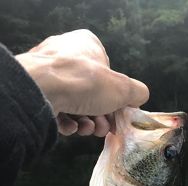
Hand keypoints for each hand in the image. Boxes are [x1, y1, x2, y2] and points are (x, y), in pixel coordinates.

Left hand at [15, 29, 148, 136]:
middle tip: (105, 128)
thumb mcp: (122, 89)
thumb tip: (139, 97)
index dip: (116, 97)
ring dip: (86, 121)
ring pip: (76, 103)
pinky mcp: (37, 92)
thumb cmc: (85, 83)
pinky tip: (71, 127)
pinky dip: (67, 122)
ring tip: (88, 129)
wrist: (42, 91)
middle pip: (93, 93)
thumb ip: (137, 92)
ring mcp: (49, 73)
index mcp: (87, 44)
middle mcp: (66, 54)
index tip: (119, 115)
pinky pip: (58, 109)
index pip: (108, 73)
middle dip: (101, 115)